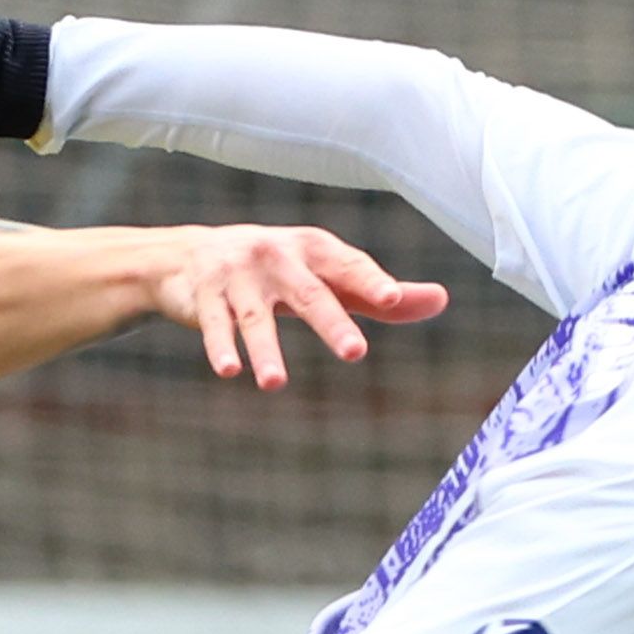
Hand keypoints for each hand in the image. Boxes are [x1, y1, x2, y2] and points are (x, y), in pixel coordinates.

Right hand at [142, 227, 448, 390]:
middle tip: (355, 353)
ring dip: (265, 350)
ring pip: (255, 317)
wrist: (191, 254)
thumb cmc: (277, 270)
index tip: (393, 298)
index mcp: (314, 249)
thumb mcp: (325, 275)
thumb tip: (442, 300)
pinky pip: (215, 324)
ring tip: (274, 384)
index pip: (348, 266)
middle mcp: (277, 257)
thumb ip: (377, 293)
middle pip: (309, 294)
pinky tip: (229, 371)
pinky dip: (220, 347)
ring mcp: (238, 275)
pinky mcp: (203, 296)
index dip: (370, 281)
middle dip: (330, 322)